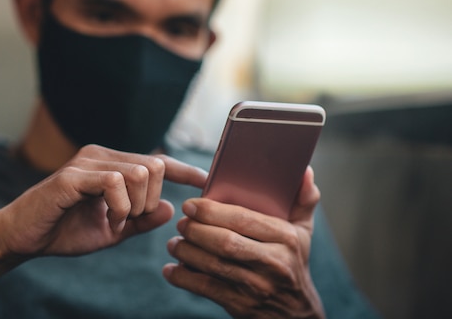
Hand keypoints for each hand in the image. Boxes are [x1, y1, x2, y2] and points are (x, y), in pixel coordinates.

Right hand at [0, 144, 206, 257]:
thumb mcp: (112, 230)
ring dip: (136, 206)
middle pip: (155, 165)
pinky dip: (120, 207)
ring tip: (116, 220)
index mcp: (112, 165)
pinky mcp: (73, 175)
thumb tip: (172, 208)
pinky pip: (115, 183)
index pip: (156, 161)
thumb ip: (140, 219)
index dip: (184, 170)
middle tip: (130, 219)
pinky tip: (108, 219)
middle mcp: (101, 155)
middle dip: (152, 199)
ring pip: (140, 172)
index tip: (206, 180)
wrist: (22, 238)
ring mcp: (87, 163)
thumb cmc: (64, 231)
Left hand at [163, 167, 324, 317]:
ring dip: (186, 253)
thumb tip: (304, 171)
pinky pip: (207, 290)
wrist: (296, 313)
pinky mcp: (241, 305)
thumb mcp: (303, 231)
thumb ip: (302, 200)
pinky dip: (184, 279)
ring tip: (174, 244)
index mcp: (286, 238)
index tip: (190, 204)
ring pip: (213, 266)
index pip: (245, 219)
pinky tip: (171, 270)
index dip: (213, 211)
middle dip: (196, 231)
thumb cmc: (293, 261)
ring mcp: (257, 287)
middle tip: (181, 223)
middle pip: (225, 242)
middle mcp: (274, 262)